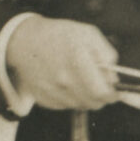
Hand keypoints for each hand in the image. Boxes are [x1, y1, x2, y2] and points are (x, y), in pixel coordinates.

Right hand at [6, 17, 121, 110]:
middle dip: (100, 97)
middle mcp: (63, 79)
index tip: (114, 92)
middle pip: (92, 103)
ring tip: (79, 80)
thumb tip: (114, 78)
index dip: (112, 95)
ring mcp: (52, 91)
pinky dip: (70, 98)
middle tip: (99, 86)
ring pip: (80, 105)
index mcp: (77, 61)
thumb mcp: (88, 34)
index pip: (101, 92)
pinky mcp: (43, 99)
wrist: (25, 41)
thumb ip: (106, 54)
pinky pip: (65, 106)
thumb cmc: (59, 35)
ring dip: (84, 97)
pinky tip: (65, 83)